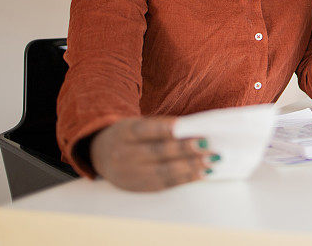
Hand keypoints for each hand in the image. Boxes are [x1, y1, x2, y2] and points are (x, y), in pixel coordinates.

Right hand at [89, 117, 216, 191]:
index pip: (144, 130)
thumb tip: (194, 129)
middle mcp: (125, 154)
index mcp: (125, 133)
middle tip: (208, 145)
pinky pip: (165, 184)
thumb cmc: (129, 135)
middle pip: (158, 152)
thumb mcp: (137, 123)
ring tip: (211, 160)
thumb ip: (161, 126)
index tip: (184, 125)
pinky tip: (202, 173)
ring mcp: (131, 174)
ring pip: (164, 171)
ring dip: (191, 166)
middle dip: (185, 149)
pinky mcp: (139, 188)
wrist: (100, 156)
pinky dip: (186, 179)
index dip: (164, 128)